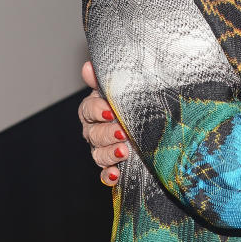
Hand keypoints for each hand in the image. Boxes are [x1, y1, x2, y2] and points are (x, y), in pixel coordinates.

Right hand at [79, 61, 128, 185]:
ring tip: (125, 152)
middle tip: (122, 133)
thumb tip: (89, 66)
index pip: (88, 110)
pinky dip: (108, 175)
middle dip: (107, 134)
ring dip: (110, 154)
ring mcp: (102, 148)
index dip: (97, 111)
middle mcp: (95, 129)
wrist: (152, 115)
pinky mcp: (112, 164)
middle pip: (94, 134)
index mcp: (96, 108)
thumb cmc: (136, 97)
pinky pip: (105, 173)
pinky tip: (115, 175)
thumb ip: (105, 78)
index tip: (110, 111)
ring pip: (98, 154)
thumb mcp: (125, 84)